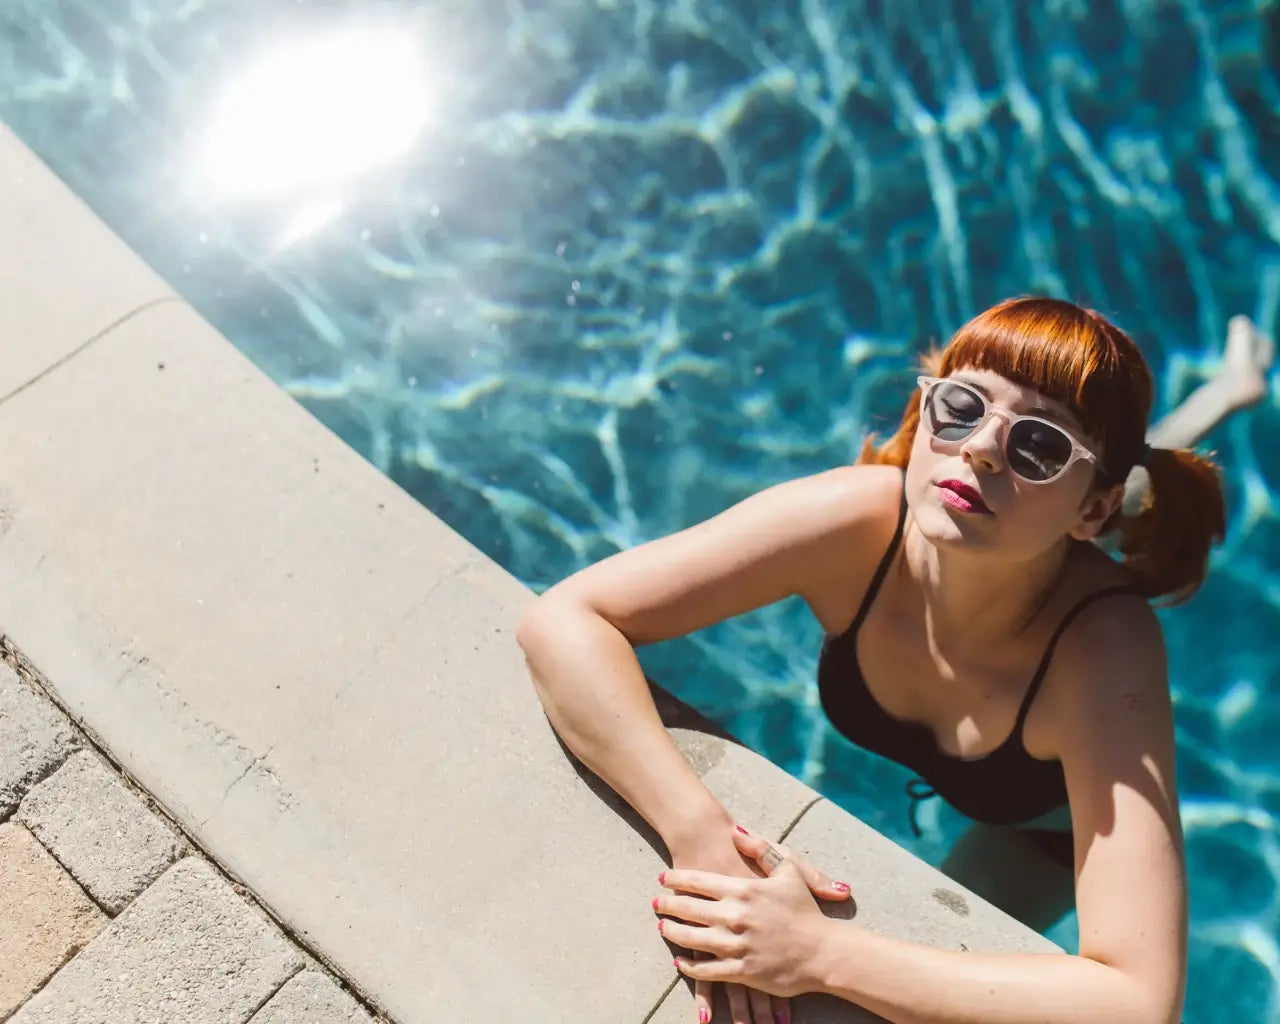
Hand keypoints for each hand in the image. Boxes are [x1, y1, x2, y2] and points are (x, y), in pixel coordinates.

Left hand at [659, 825, 851, 1020]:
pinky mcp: (741, 971)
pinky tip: (680, 961)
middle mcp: (735, 916)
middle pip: (688, 908)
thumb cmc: (804, 910)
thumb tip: (735, 829)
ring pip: (692, 939)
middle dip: (668, 904)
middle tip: (655, 902)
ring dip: (673, 932)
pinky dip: (690, 966)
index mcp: (743, 889)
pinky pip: (707, 970)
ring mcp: (736, 945)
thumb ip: (759, 848)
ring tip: (662, 927)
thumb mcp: (788, 870)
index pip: (698, 880)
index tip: (663, 878)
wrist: (824, 952)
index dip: (677, 878)